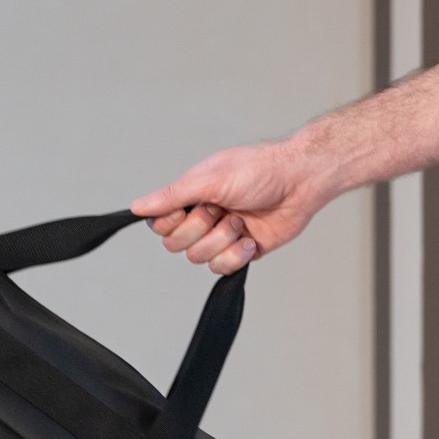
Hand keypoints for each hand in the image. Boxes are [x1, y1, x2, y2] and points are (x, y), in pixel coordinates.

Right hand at [129, 139, 338, 274]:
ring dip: (222, 240)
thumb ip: (171, 196)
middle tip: (222, 210)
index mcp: (192, 196)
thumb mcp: (209, 179)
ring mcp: (222, 236)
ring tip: (241, 221)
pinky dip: (237, 255)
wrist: (300, 183)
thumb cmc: (259, 170)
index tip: (193, 206)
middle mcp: (203, 217)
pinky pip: (222, 268)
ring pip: (199, 258)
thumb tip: (137, 206)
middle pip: (176, 245)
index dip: (172, 222)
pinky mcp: (241, 252)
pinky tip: (250, 239)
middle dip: (201, 230)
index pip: (161, 223)